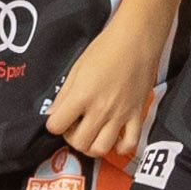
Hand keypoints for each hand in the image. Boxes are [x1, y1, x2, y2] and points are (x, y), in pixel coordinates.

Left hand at [43, 1, 167, 151]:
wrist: (136, 40)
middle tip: (75, 126)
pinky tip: (115, 139)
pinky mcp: (136, 115)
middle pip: (79, 143)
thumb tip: (53, 115)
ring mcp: (120, 115)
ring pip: (101, 149)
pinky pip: (130, 144)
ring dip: (92, 146)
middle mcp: (100, 110)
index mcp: (81, 96)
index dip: (54, 124)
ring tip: (93, 133)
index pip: (56, 126)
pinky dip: (121, 148)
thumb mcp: (77, 68)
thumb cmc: (104, 49)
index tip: (60, 117)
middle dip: (72, 138)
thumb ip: (64, 95)